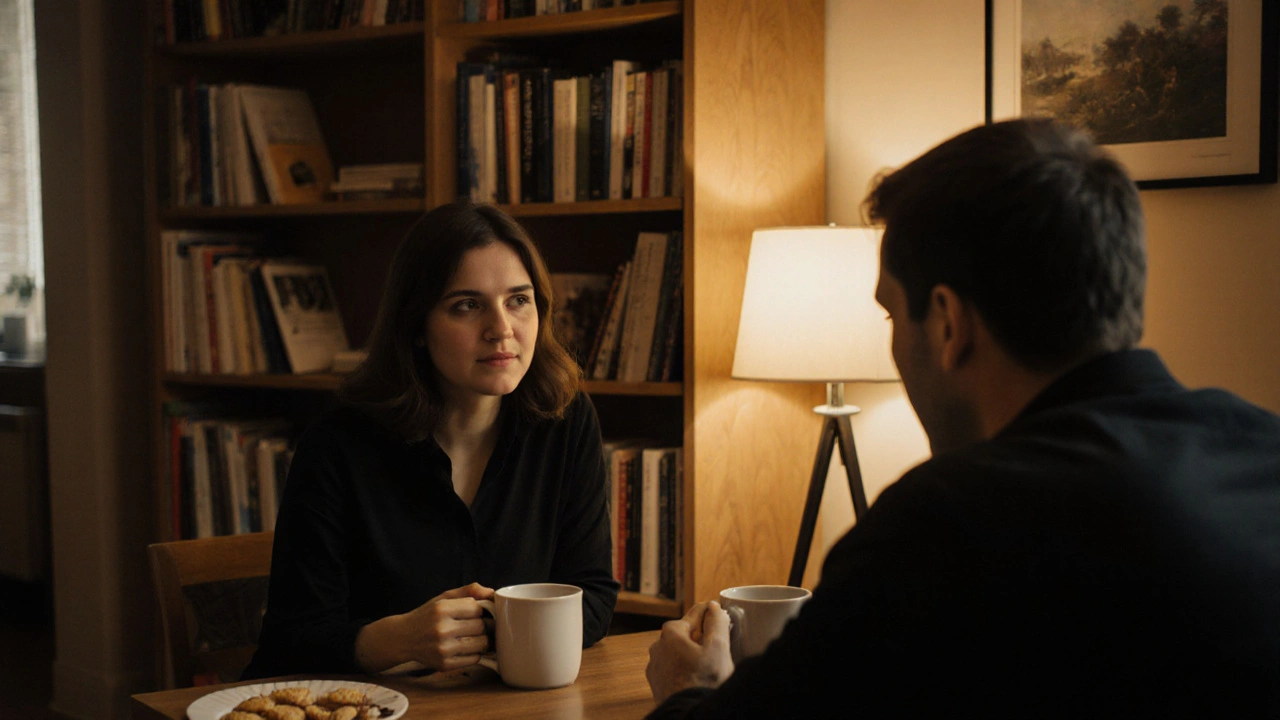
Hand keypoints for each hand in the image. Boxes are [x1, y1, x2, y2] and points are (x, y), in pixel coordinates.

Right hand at [355, 582, 494, 672]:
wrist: (403, 638)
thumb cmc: (427, 616)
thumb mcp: (444, 597)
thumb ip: (469, 591)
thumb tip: (492, 593)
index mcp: (442, 609)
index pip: (477, 608)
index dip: (479, 610)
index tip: (473, 612)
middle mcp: (442, 629)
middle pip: (481, 626)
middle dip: (481, 625)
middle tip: (473, 625)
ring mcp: (443, 649)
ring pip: (481, 644)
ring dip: (481, 640)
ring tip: (471, 636)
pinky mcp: (445, 665)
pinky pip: (474, 659)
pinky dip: (474, 653)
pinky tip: (463, 647)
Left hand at [646, 601, 733, 703]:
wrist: (689, 713)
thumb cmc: (702, 681)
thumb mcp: (718, 647)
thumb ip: (717, 622)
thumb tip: (714, 608)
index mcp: (671, 632)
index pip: (696, 613)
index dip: (712, 615)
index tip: (721, 618)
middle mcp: (658, 646)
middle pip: (687, 633)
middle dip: (703, 637)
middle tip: (719, 646)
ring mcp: (656, 665)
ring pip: (680, 652)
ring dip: (694, 654)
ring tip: (710, 665)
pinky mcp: (658, 682)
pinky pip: (674, 668)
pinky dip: (686, 669)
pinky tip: (698, 677)